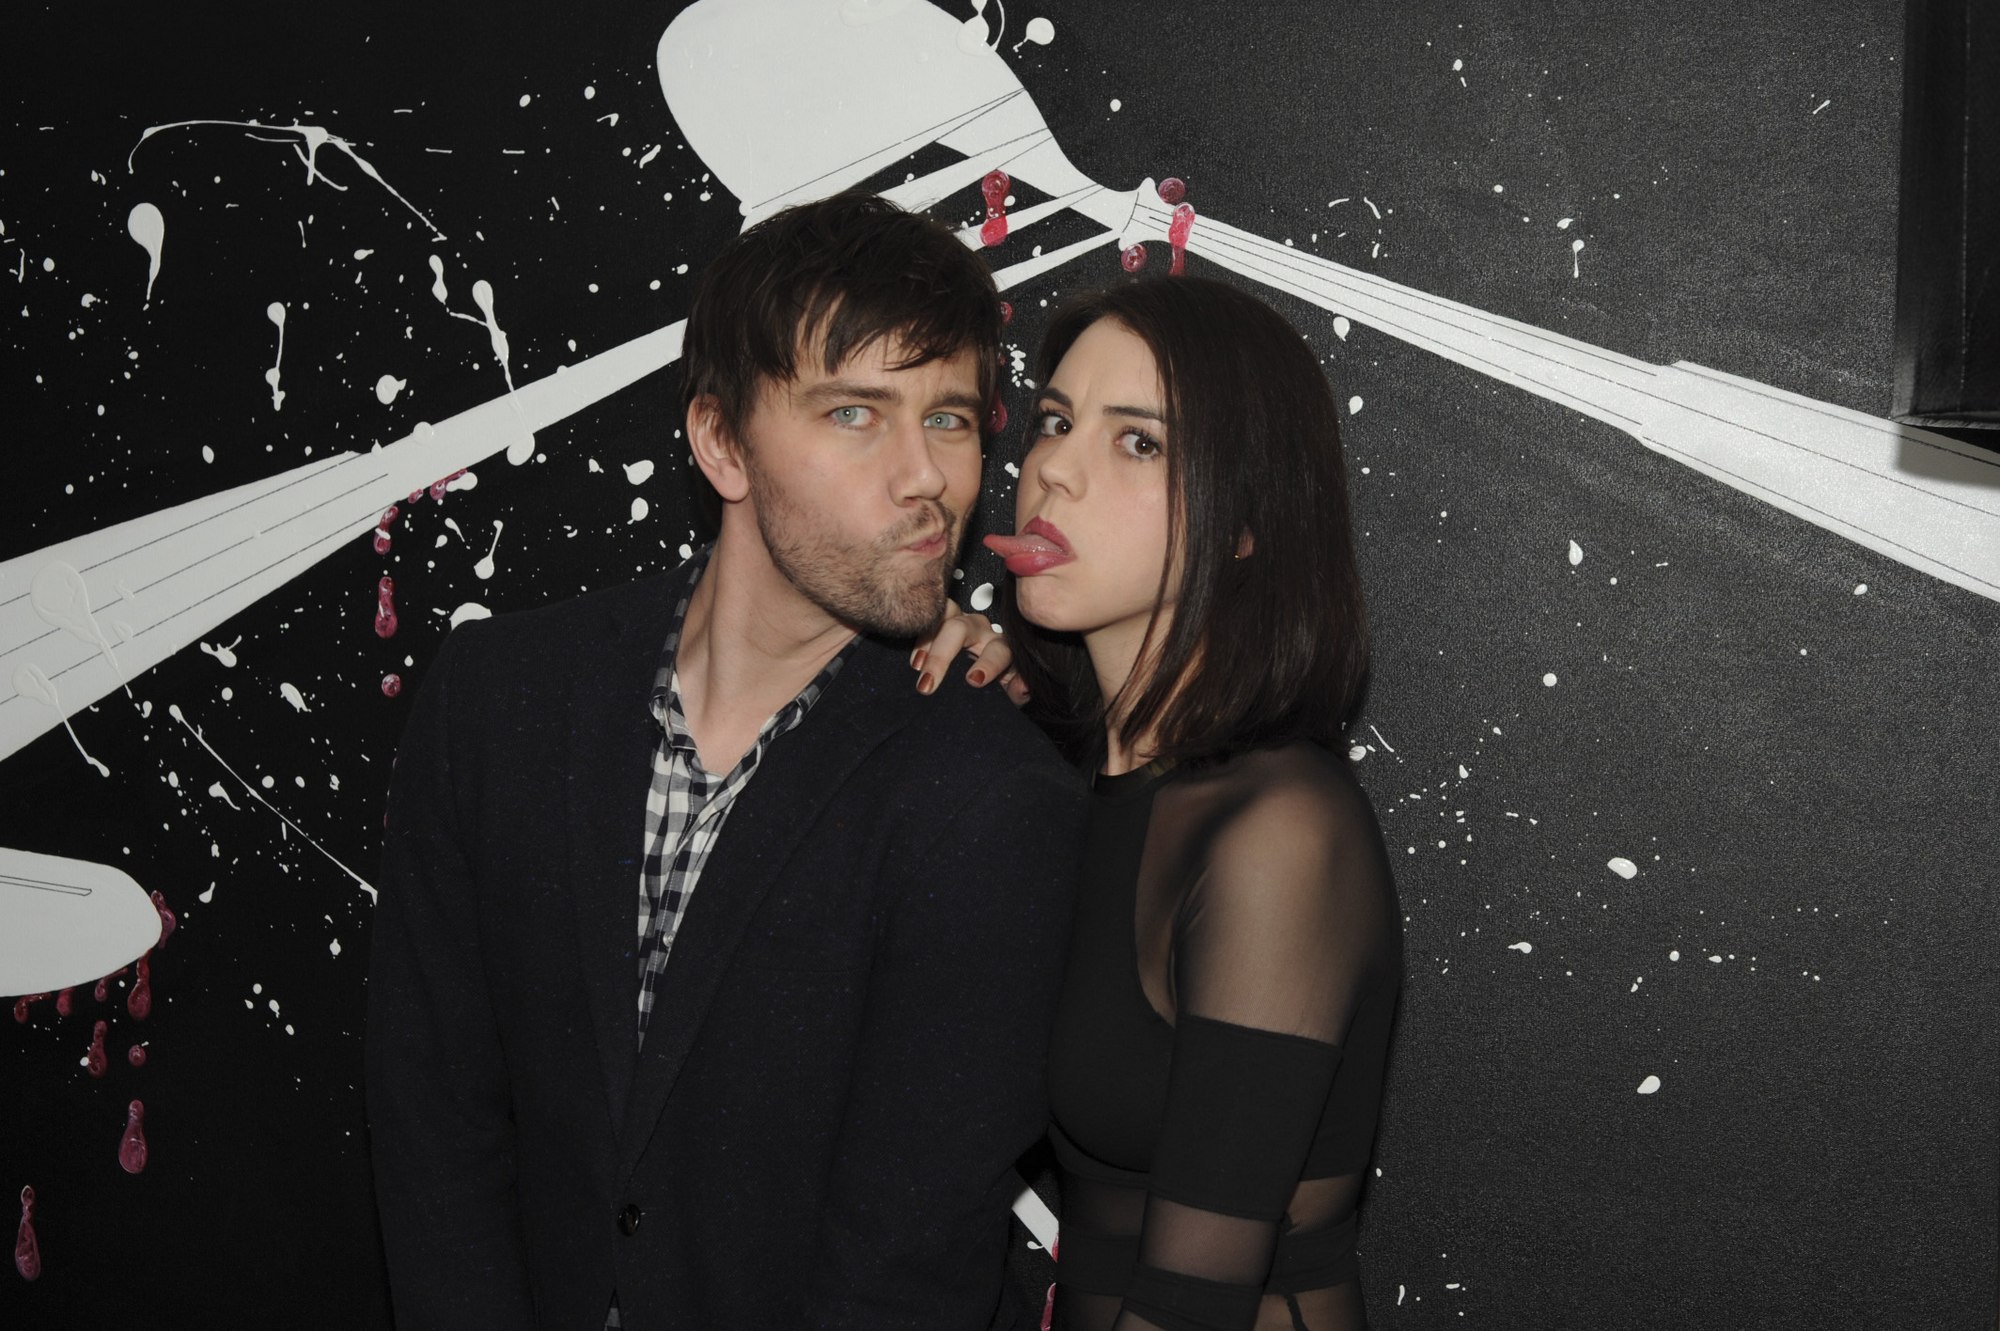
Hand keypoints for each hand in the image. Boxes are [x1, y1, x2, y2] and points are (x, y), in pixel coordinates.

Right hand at [911, 603, 1027, 704]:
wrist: (981, 674)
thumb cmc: (997, 679)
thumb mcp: (1009, 689)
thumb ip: (1018, 690)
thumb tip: (1021, 688)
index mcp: (1000, 648)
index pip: (997, 651)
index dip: (987, 664)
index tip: (973, 681)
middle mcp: (979, 630)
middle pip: (959, 629)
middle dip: (942, 655)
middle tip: (928, 684)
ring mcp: (955, 621)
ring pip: (940, 617)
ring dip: (925, 641)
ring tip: (917, 667)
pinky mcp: (937, 622)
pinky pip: (926, 621)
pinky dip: (918, 637)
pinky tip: (914, 660)